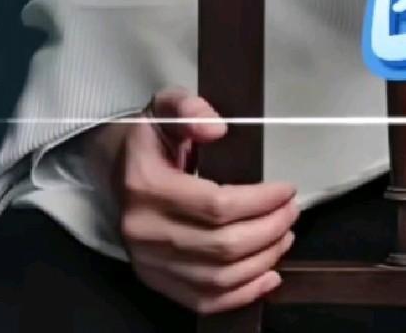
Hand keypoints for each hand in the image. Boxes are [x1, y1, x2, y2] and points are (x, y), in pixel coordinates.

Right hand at [84, 86, 298, 316]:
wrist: (113, 168)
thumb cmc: (149, 136)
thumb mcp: (166, 105)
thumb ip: (191, 108)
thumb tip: (218, 129)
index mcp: (146, 186)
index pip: (215, 205)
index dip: (259, 201)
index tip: (287, 189)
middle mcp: (144, 231)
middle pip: (220, 246)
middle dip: (268, 230)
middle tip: (292, 211)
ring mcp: (148, 263)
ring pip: (216, 278)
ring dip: (261, 261)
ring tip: (285, 236)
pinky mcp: (154, 280)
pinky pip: (202, 300)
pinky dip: (240, 294)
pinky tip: (268, 276)